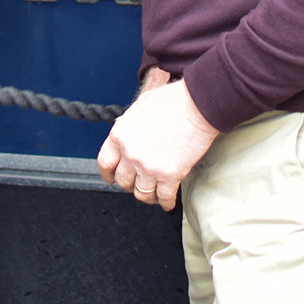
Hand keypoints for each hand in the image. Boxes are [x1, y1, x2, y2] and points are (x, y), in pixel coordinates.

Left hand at [96, 72, 218, 210]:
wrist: (198, 105)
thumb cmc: (173, 101)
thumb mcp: (141, 105)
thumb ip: (130, 122)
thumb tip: (126, 130)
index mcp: (120, 134)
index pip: (105, 162)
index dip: (108, 174)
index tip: (111, 178)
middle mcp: (131, 153)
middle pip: (123, 181)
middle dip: (129, 184)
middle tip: (136, 184)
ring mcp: (149, 167)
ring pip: (141, 194)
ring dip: (148, 196)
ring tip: (153, 195)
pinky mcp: (170, 176)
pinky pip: (164, 197)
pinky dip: (166, 203)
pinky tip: (168, 202)